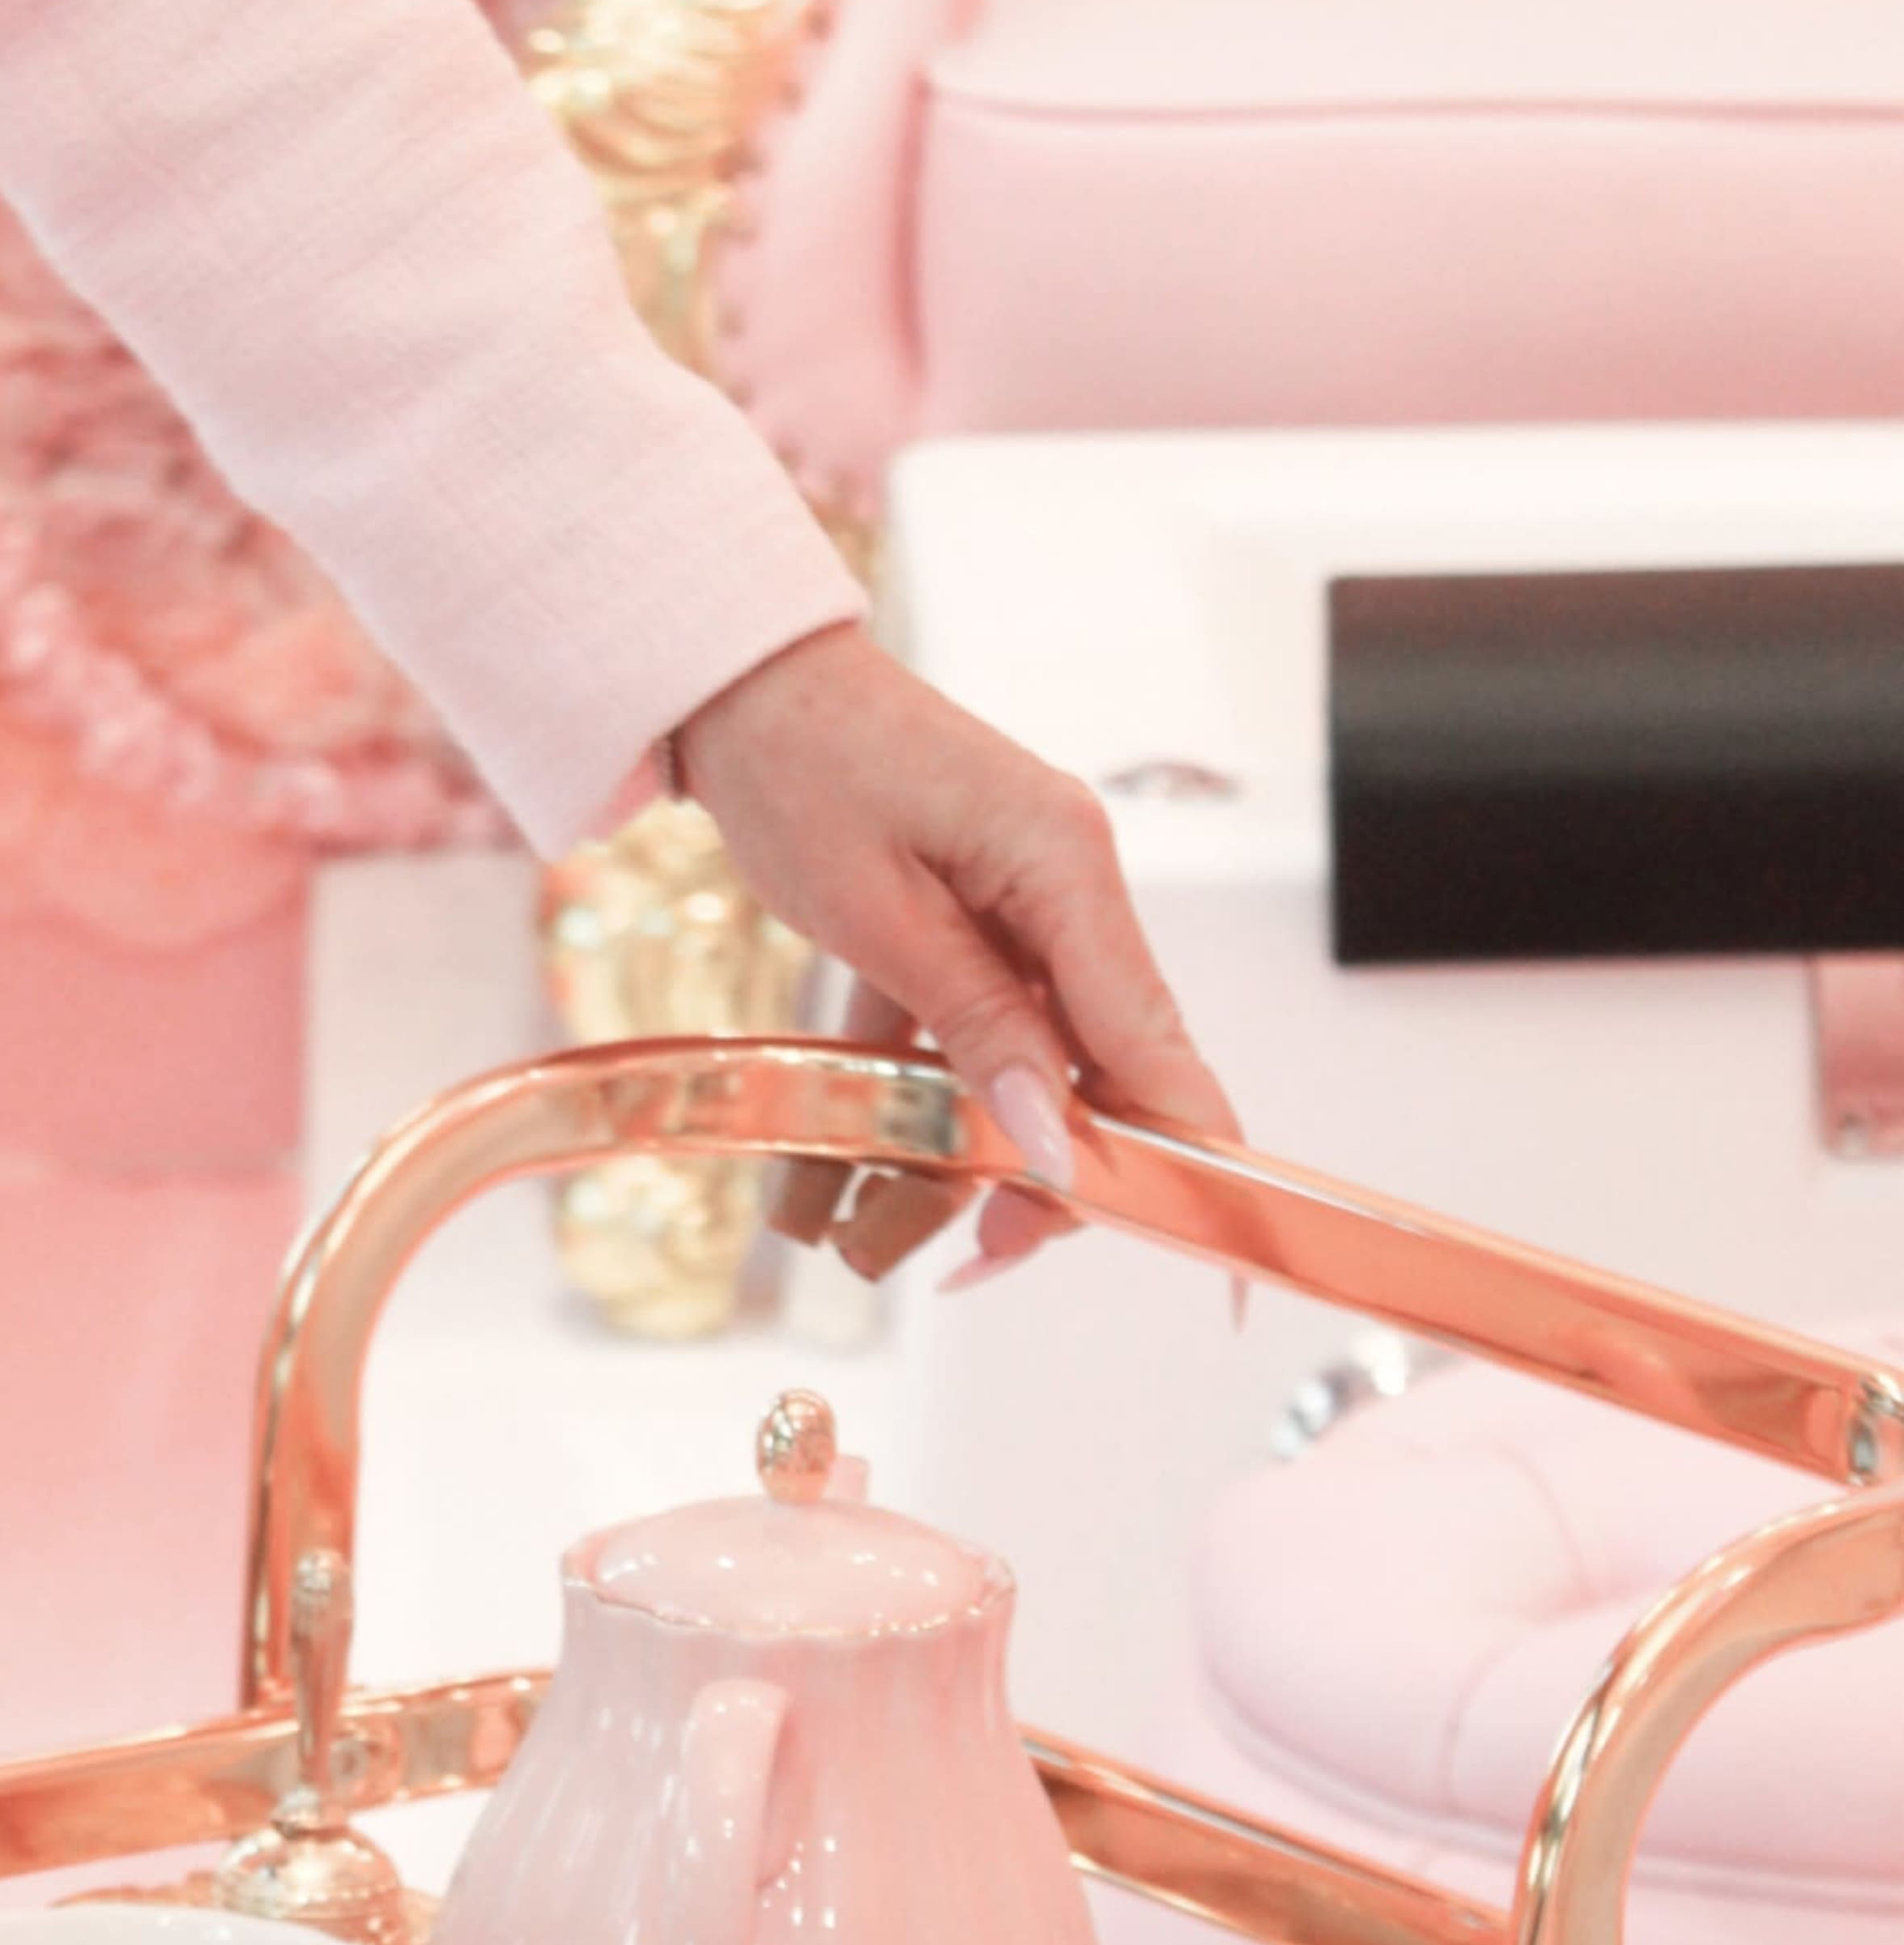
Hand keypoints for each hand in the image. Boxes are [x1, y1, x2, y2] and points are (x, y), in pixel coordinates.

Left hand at [674, 618, 1237, 1279]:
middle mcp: (1065, 886)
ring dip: (952, 1156)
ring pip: (1025, 1065)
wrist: (734, 687)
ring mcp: (1021, 902)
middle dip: (1038, 1177)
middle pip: (1098, 1071)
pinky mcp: (967, 916)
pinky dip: (907, 1100)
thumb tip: (1055, 1143)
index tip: (1212, 1257)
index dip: (1188, 1160)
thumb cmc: (799, 768)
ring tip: (863, 1233)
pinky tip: (833, 1181)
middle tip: (969, 1255)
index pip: (1157, 1044)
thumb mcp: (878, 914)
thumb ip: (977, 1026)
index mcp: (1067, 869)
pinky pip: (961, 1033)